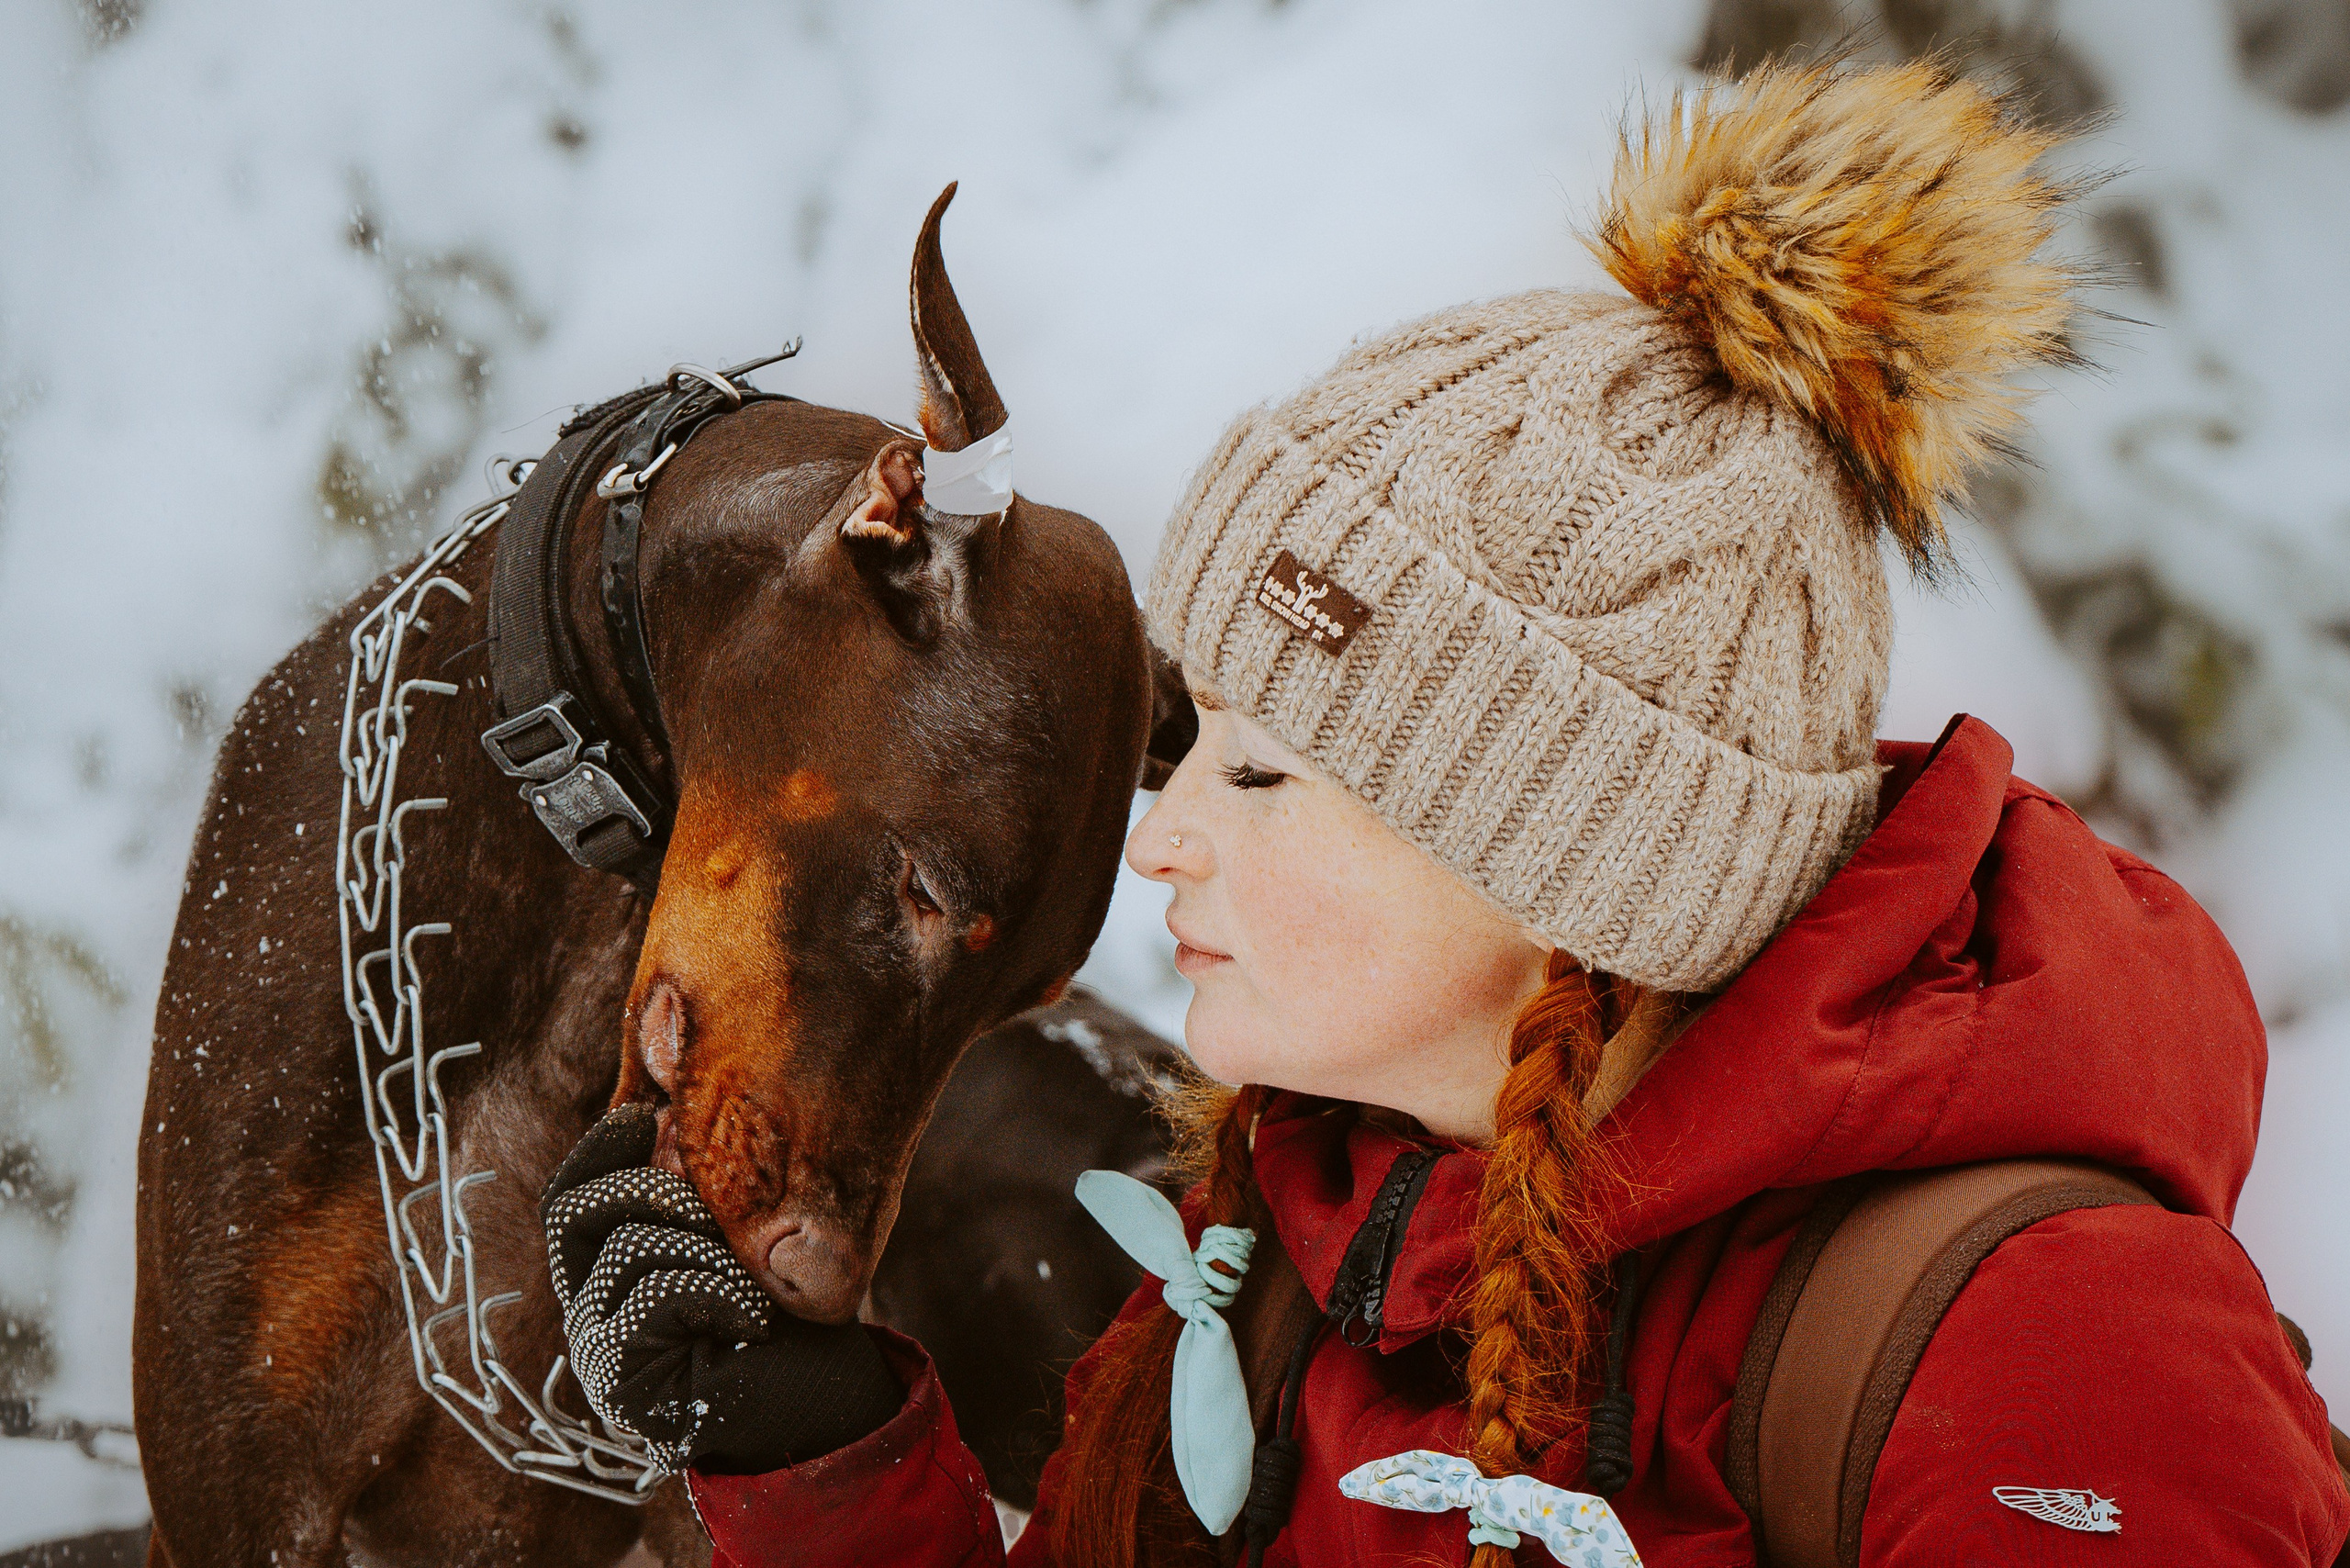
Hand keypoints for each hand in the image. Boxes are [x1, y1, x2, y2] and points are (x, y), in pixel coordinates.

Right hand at [540, 1104, 905, 1473]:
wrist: (824, 1401)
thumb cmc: (789, 1313)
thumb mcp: (742, 1231)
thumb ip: (702, 1189)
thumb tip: (670, 1111)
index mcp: (609, 1267)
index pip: (569, 1196)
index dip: (599, 1149)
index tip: (649, 1114)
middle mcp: (590, 1305)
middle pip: (571, 1211)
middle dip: (646, 1185)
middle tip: (710, 1204)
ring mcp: (598, 1345)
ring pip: (625, 1248)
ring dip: (703, 1248)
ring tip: (751, 1282)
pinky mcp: (620, 1384)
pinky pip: (653, 1297)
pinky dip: (715, 1293)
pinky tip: (752, 1321)